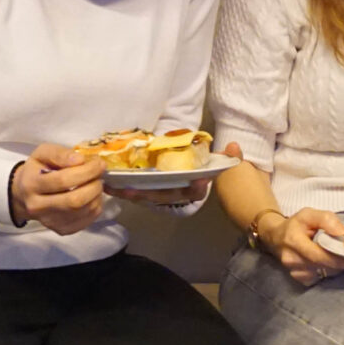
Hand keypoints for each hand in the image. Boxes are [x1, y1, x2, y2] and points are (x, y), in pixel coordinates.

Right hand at [9, 144, 108, 235]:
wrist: (24, 194)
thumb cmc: (36, 170)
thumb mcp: (42, 153)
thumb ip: (60, 154)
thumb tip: (80, 160)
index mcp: (31, 184)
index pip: (63, 180)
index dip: (86, 171)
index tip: (98, 163)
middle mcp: (38, 206)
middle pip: (75, 200)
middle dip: (94, 186)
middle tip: (99, 176)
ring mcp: (49, 221)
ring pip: (83, 211)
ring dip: (97, 196)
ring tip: (95, 184)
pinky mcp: (61, 230)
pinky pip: (87, 221)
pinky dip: (95, 207)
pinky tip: (92, 197)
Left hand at [109, 139, 239, 207]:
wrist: (191, 180)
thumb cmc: (203, 170)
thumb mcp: (217, 163)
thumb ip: (227, 157)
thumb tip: (234, 146)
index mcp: (193, 188)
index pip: (196, 191)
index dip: (197, 188)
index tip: (198, 180)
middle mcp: (176, 195)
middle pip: (161, 197)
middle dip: (145, 194)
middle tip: (131, 190)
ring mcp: (161, 196)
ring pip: (144, 198)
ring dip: (127, 193)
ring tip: (111, 187)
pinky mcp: (149, 194)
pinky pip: (135, 194)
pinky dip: (122, 190)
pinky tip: (109, 185)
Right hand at [269, 206, 343, 286]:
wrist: (276, 237)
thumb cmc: (295, 225)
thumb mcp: (309, 214)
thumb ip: (327, 220)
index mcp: (294, 241)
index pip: (318, 255)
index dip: (337, 258)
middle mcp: (291, 259)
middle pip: (323, 266)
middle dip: (340, 263)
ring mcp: (294, 271)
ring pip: (323, 273)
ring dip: (335, 267)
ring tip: (340, 257)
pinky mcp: (298, 278)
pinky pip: (319, 278)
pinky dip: (327, 272)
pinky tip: (327, 263)